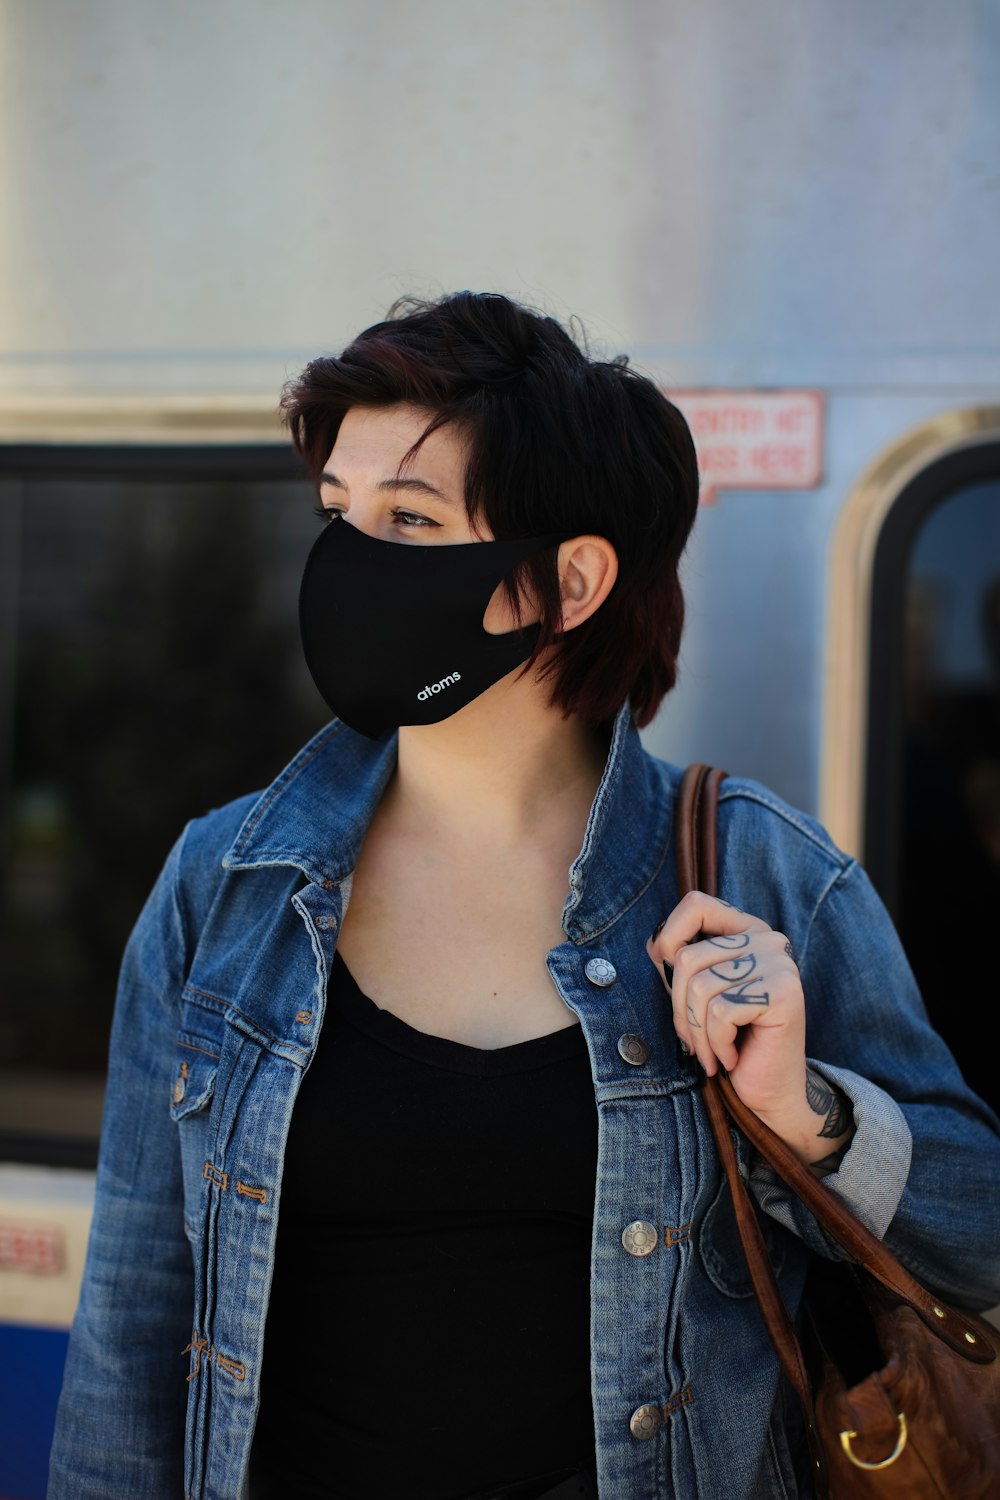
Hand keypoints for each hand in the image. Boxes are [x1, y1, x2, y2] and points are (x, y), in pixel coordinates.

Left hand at [646, 891, 852, 1171]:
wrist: (772, 1093)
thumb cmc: (733, 1044)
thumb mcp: (701, 997)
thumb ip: (682, 964)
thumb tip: (656, 945)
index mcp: (747, 931)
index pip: (696, 904)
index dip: (670, 937)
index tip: (669, 977)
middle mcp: (768, 940)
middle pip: (688, 957)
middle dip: (680, 1009)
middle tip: (694, 1042)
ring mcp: (778, 964)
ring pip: (700, 987)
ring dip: (698, 1033)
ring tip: (713, 1053)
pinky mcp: (782, 993)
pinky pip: (720, 1012)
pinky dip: (717, 1044)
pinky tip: (732, 1058)